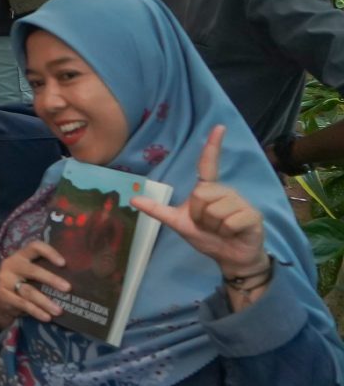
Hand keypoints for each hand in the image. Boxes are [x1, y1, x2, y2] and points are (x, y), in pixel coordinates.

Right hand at [0, 237, 67, 323]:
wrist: (0, 296)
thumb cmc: (23, 281)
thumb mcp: (30, 271)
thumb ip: (44, 269)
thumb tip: (74, 277)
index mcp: (21, 255)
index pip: (34, 247)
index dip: (49, 253)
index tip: (63, 263)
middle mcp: (12, 265)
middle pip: (32, 270)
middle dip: (51, 279)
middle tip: (67, 288)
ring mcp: (6, 280)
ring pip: (28, 291)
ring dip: (45, 301)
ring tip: (59, 310)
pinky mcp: (4, 295)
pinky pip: (23, 304)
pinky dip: (36, 311)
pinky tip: (47, 317)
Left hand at [136, 124, 270, 279]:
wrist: (230, 258)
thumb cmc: (208, 238)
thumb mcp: (180, 224)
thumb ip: (158, 211)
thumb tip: (133, 200)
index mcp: (208, 190)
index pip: (208, 164)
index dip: (212, 146)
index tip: (219, 127)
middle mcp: (225, 190)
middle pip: (200, 194)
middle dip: (199, 216)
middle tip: (208, 226)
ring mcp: (240, 202)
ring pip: (214, 209)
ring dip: (213, 226)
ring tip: (221, 230)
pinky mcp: (251, 215)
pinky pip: (229, 221)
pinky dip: (226, 232)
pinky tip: (233, 233)